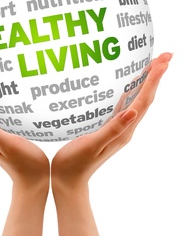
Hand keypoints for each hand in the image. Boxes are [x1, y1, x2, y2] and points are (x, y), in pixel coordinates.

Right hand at [51, 52, 171, 192]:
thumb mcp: (92, 145)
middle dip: (156, 76)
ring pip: (138, 100)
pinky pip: (125, 104)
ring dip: (147, 82)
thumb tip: (132, 112)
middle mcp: (125, 128)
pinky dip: (132, 90)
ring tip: (153, 64)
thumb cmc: (76, 163)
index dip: (153, 80)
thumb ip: (112, 129)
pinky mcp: (109, 127)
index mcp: (124, 131)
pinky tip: (128, 83)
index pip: (143, 101)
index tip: (163, 62)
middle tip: (165, 55)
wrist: (69, 180)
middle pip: (146, 98)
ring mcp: (119, 128)